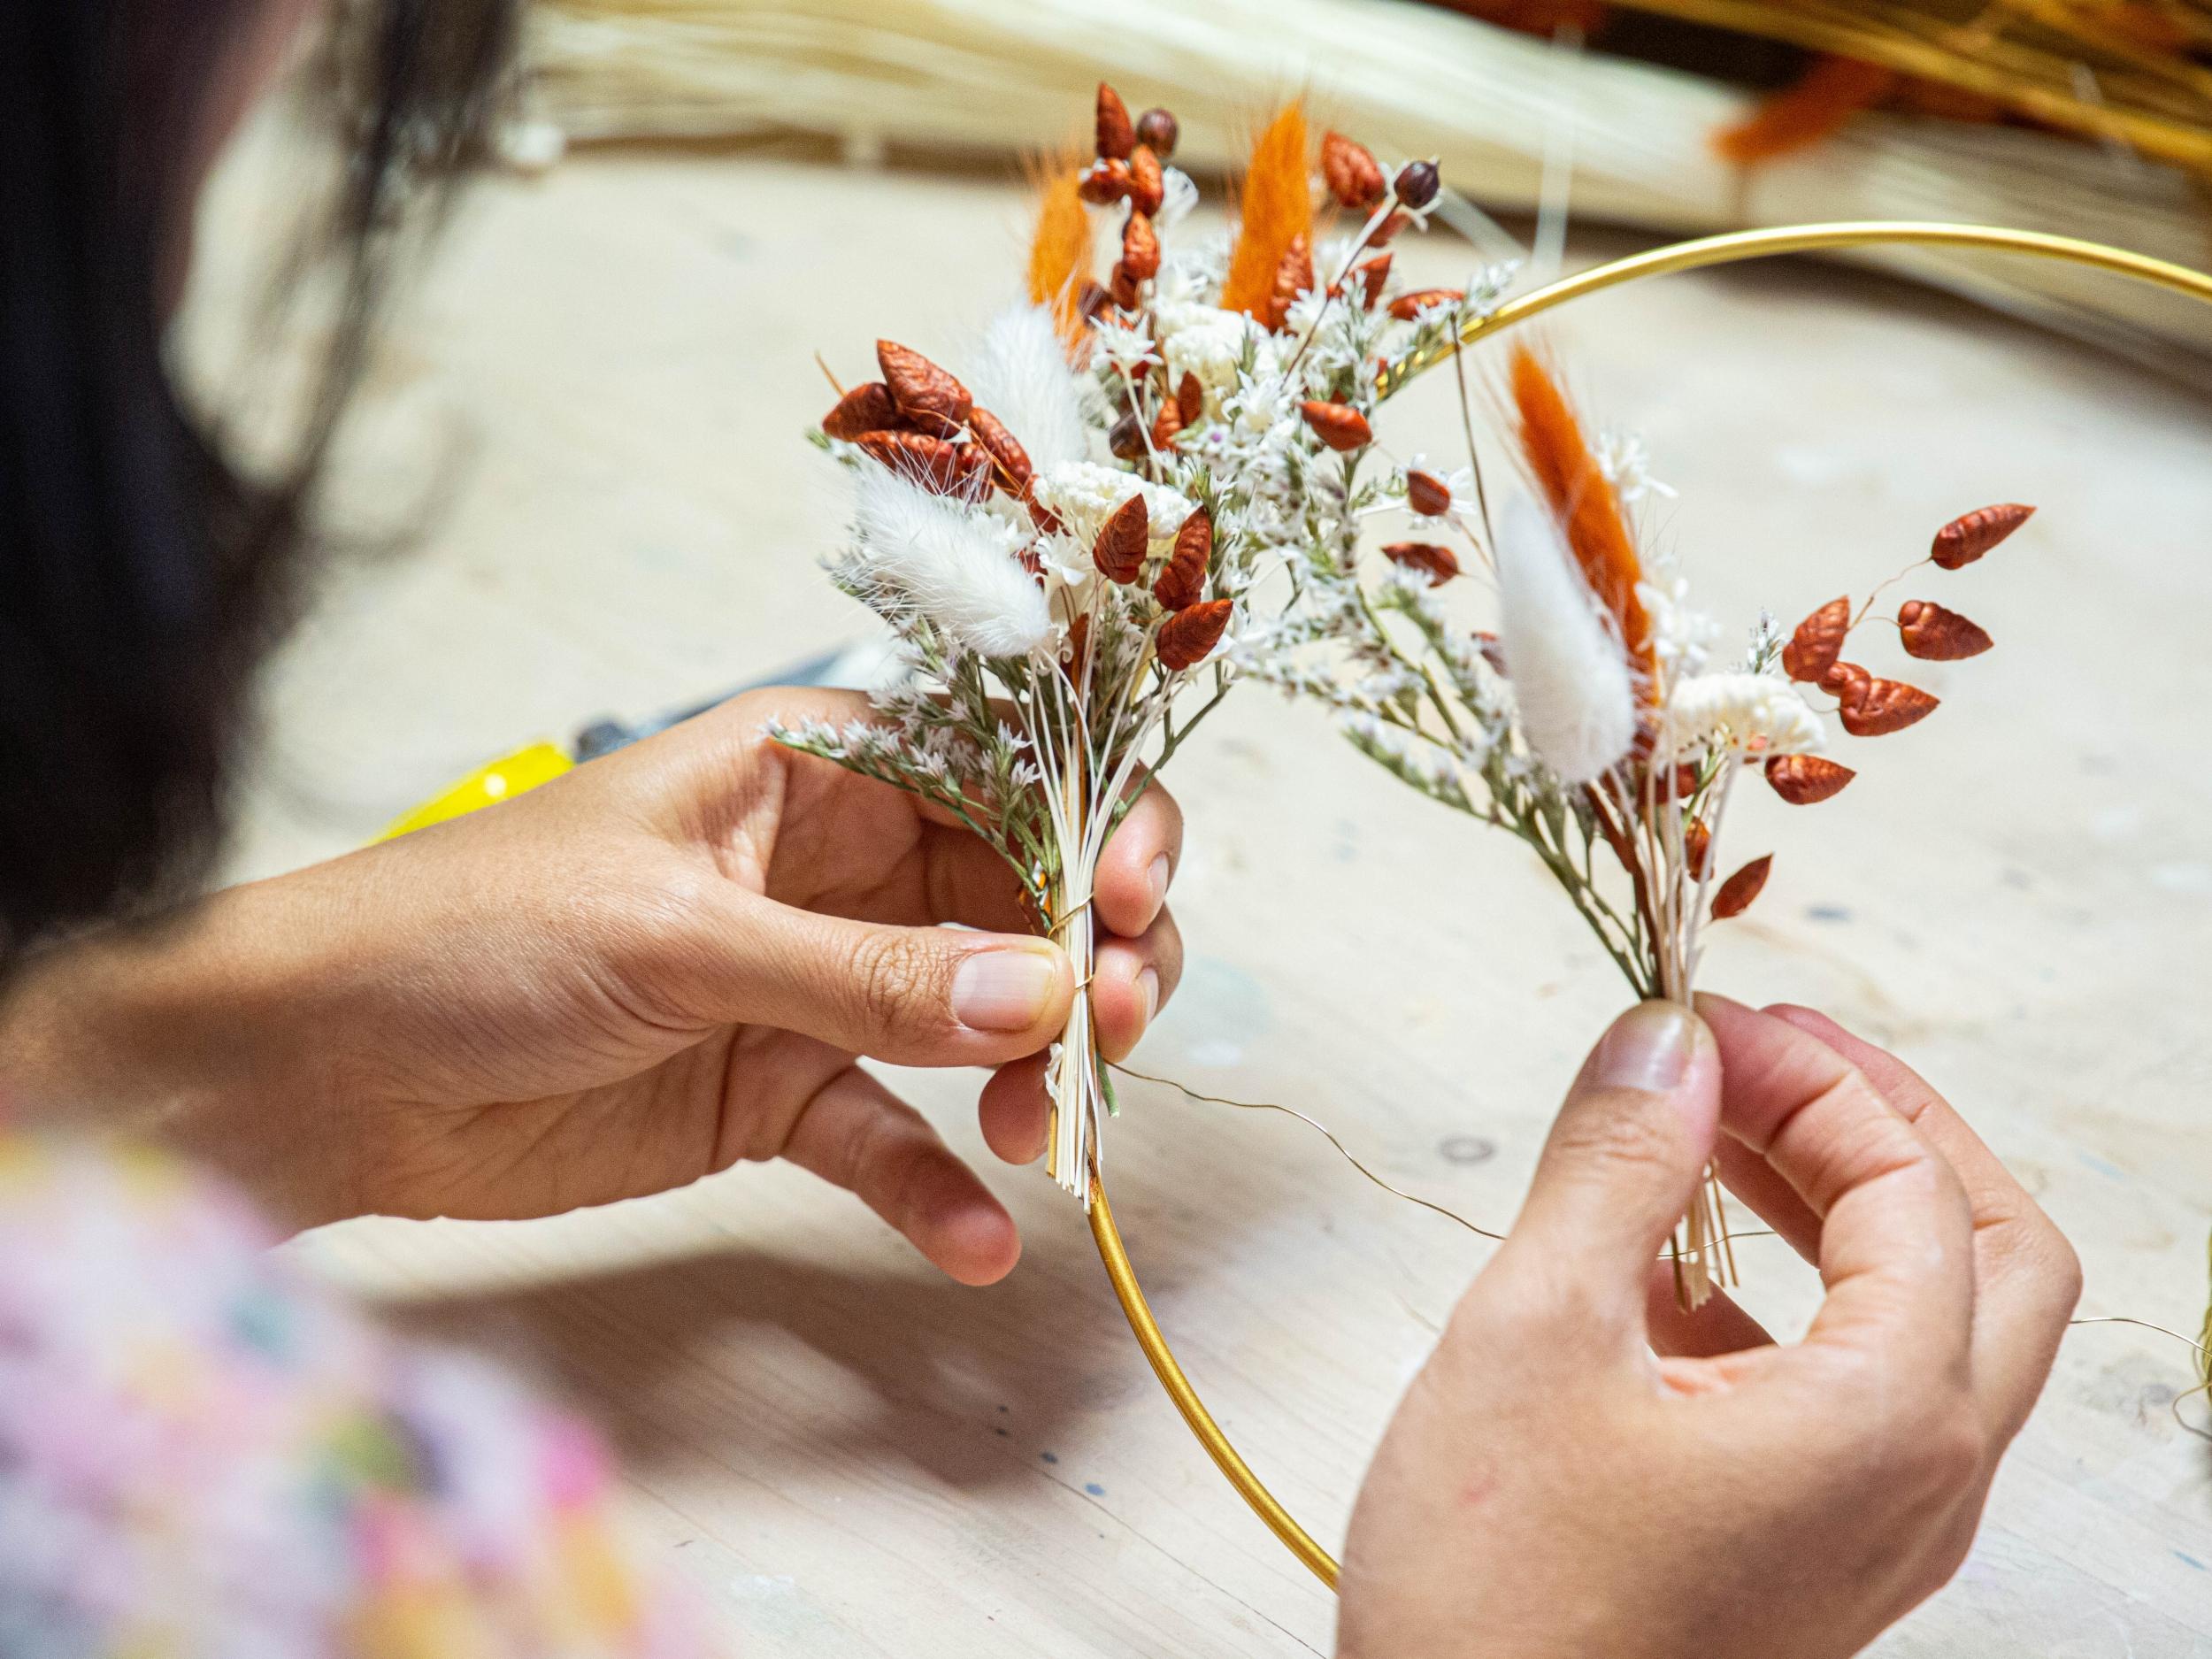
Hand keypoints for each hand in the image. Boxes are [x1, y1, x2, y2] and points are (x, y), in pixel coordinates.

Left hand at [0, 687, 1180, 1281]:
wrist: (325, 1071)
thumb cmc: (473, 932)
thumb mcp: (678, 932)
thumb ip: (866, 973)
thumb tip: (1042, 993)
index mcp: (818, 765)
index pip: (1004, 767)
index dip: (1093, 822)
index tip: (1129, 905)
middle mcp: (840, 865)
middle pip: (1021, 896)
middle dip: (1086, 960)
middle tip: (1104, 1034)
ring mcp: (816, 983)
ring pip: (978, 1018)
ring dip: (1030, 1075)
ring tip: (1035, 1136)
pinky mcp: (777, 1093)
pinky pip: (890, 1134)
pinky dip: (936, 1184)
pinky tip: (974, 1237)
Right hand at [1337, 997, 2079, 1658]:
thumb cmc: (1500, 1604)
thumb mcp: (1535, 1334)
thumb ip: (1614, 1166)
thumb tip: (1664, 1044)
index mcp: (1886, 1423)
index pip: (1914, 1187)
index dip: (1819, 1078)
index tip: (1711, 1026)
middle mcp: (1919, 1484)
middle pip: (1987, 1254)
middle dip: (1884, 1130)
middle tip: (1771, 1057)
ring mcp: (1875, 1531)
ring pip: (1926, 1324)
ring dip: (1837, 1208)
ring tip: (1709, 1138)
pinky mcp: (1811, 1553)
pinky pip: (1852, 1394)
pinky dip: (1788, 1298)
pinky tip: (1660, 1273)